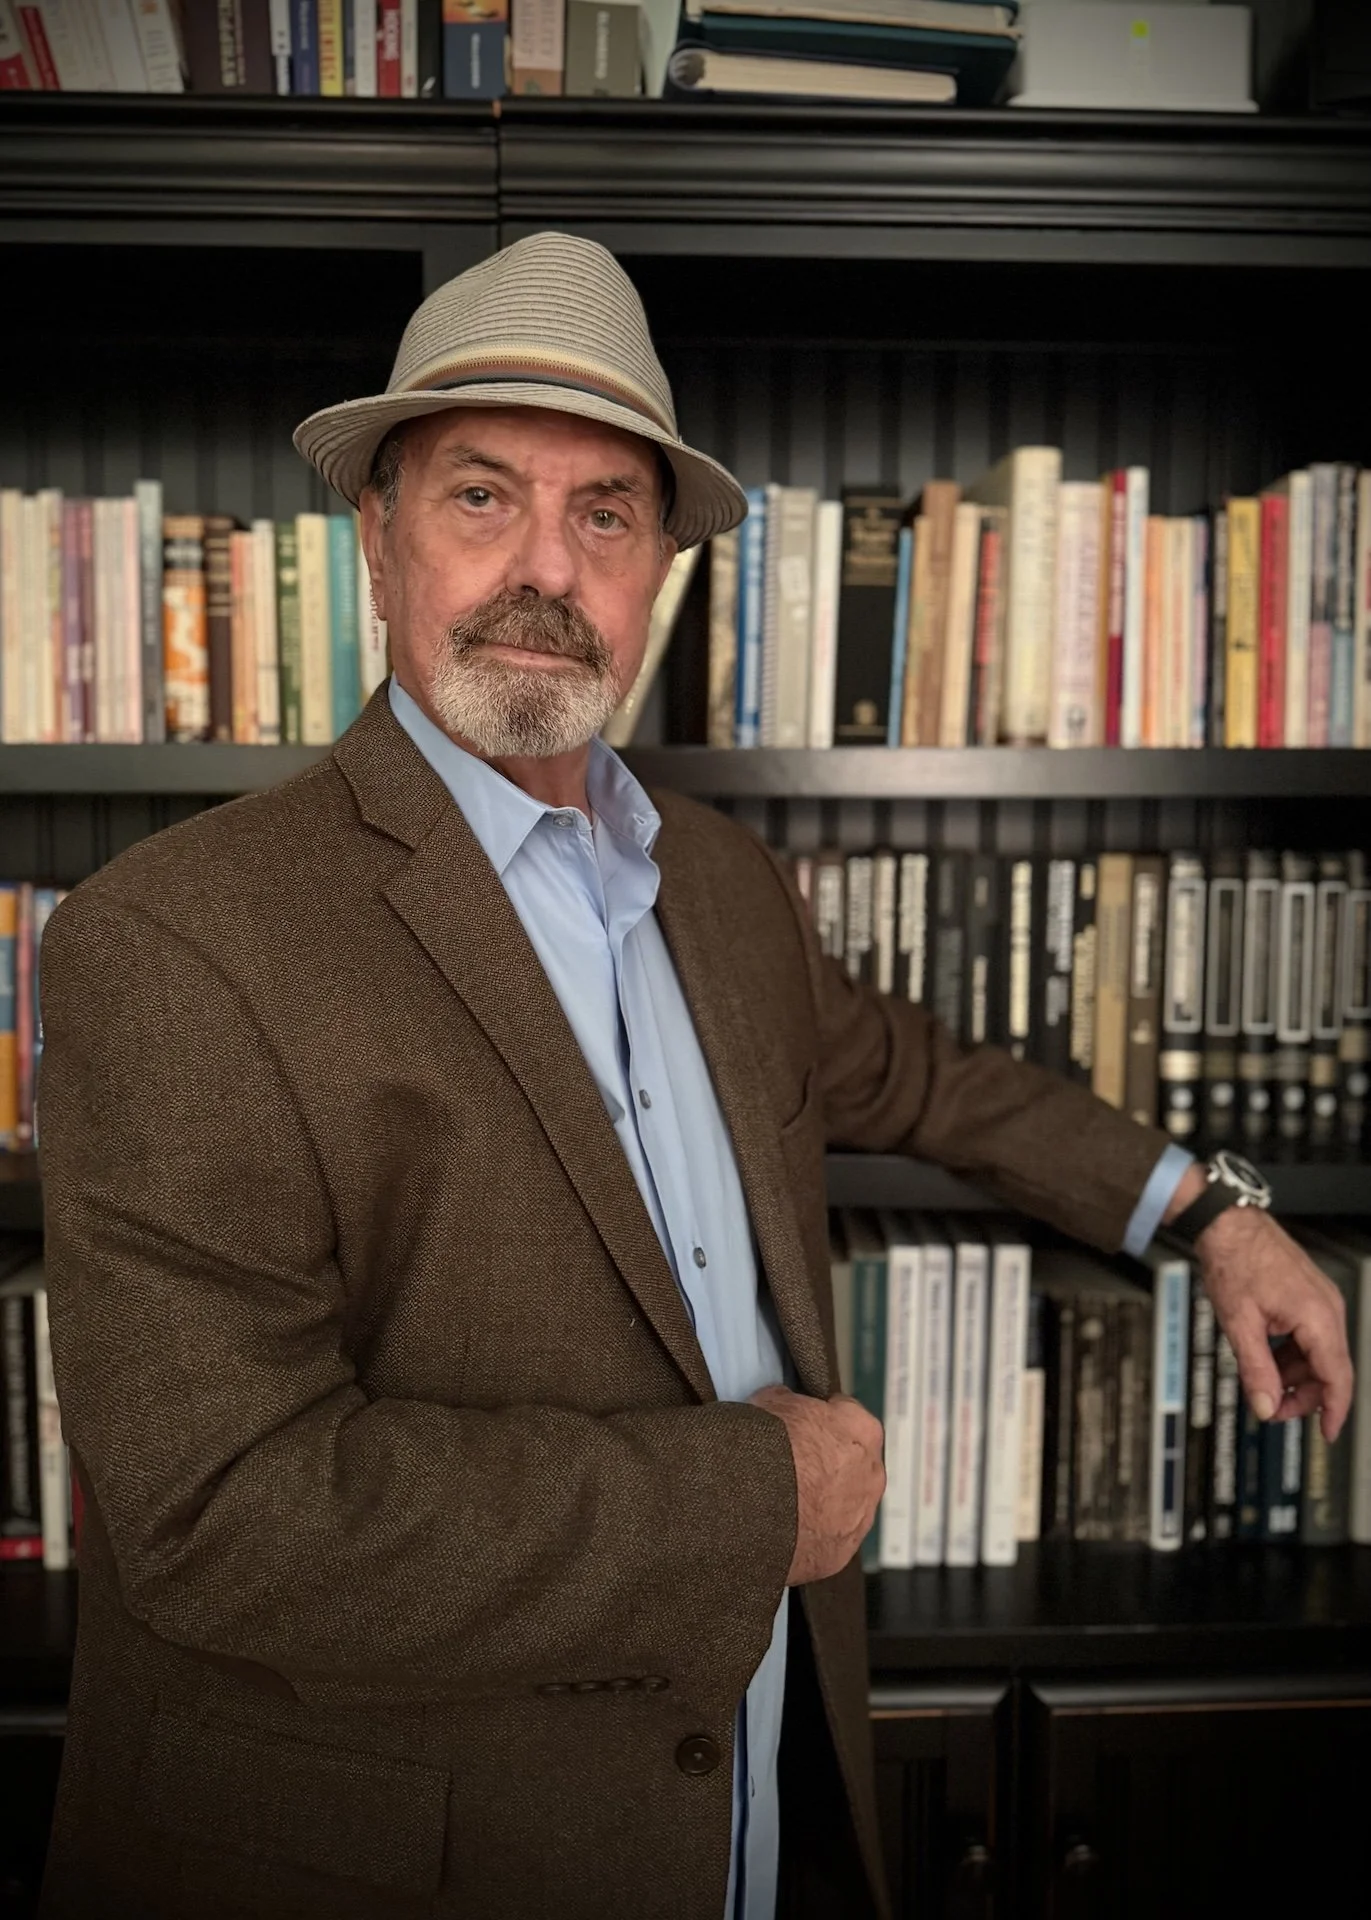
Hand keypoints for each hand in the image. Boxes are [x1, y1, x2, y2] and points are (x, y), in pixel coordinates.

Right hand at [749, 1385, 884, 1585]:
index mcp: (862, 1430)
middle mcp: (872, 1474)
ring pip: (846, 1504)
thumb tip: (788, 1404)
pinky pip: (829, 1538)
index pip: (847, 1415)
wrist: (752, 1507)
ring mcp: (860, 1517)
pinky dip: (812, 1533)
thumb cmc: (767, 1447)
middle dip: (829, 1463)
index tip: (801, 1428)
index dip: (821, 1420)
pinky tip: (785, 1528)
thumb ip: (791, 1403)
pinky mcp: (842, 1553)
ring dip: (824, 1501)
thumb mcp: (772, 1401)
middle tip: (794, 1465)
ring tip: (786, 1501)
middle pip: (852, 1463)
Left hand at [1192, 1206, 1353, 1444]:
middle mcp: (1327, 1308)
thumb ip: (1256, 1369)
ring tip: (1264, 1383)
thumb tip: (1266, 1405)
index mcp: (1317, 1316)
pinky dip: (1293, 1353)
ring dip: (1296, 1374)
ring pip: (1320, 1353)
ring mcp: (1321, 1299)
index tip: (1326, 1434)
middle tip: (1274, 1409)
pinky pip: (1311, 1335)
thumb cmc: (1234, 1260)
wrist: (1228, 1223)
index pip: (1338, 1376)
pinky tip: (1269, 1359)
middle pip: (1331, 1368)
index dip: (1333, 1411)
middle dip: (1305, 1395)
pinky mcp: (1310, 1295)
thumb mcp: (1239, 1323)